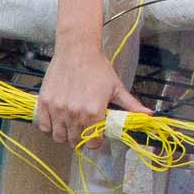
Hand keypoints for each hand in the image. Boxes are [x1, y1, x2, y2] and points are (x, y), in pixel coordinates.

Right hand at [35, 39, 149, 146]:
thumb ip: (131, 106)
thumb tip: (149, 116)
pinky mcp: (44, 103)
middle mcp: (74, 114)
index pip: (93, 143)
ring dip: (65, 136)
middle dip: (81, 139)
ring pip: (59, 137)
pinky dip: (50, 128)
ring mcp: (57, 110)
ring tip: (71, 127)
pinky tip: (58, 121)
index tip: (96, 135)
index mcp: (94, 113)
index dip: (96, 142)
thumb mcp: (117, 88)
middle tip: (84, 130)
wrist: (77, 51)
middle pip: (75, 141)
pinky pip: (44, 127)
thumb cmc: (98, 68)